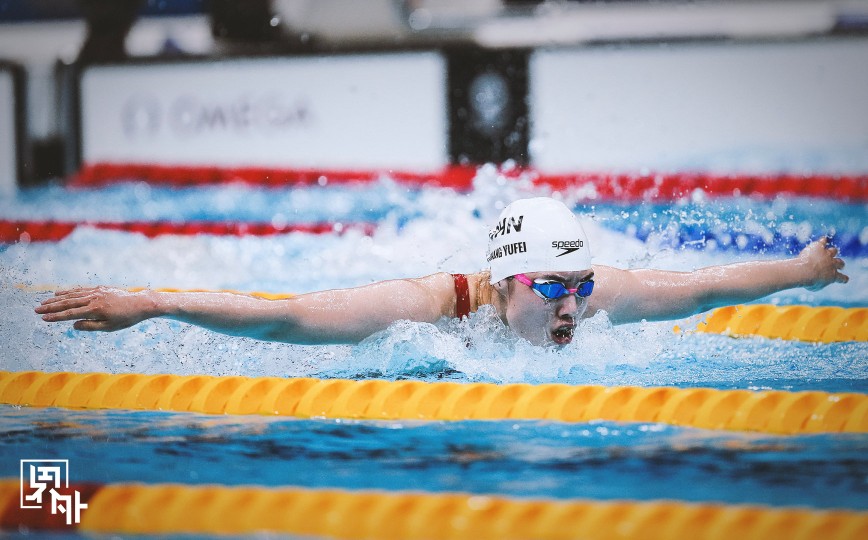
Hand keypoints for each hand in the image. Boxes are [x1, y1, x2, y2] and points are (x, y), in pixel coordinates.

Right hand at [35, 286, 155, 331]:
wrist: (140, 303)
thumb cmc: (126, 318)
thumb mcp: (109, 327)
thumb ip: (90, 326)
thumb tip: (73, 325)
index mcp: (95, 310)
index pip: (70, 314)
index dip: (56, 317)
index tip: (43, 318)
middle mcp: (93, 299)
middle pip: (68, 303)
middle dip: (51, 307)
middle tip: (36, 310)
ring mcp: (96, 292)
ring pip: (72, 295)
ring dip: (57, 299)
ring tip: (44, 302)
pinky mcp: (100, 288)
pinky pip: (81, 290)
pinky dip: (69, 291)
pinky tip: (60, 293)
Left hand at [798, 237, 847, 290]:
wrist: (804, 271)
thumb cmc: (807, 281)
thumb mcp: (814, 287)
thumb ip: (818, 283)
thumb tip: (816, 280)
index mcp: (833, 276)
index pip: (842, 278)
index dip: (843, 278)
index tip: (843, 279)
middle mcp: (832, 264)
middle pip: (840, 262)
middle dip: (839, 264)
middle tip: (838, 264)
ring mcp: (826, 254)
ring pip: (833, 251)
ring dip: (831, 252)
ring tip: (828, 253)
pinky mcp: (819, 247)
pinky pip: (823, 242)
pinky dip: (823, 241)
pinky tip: (822, 240)